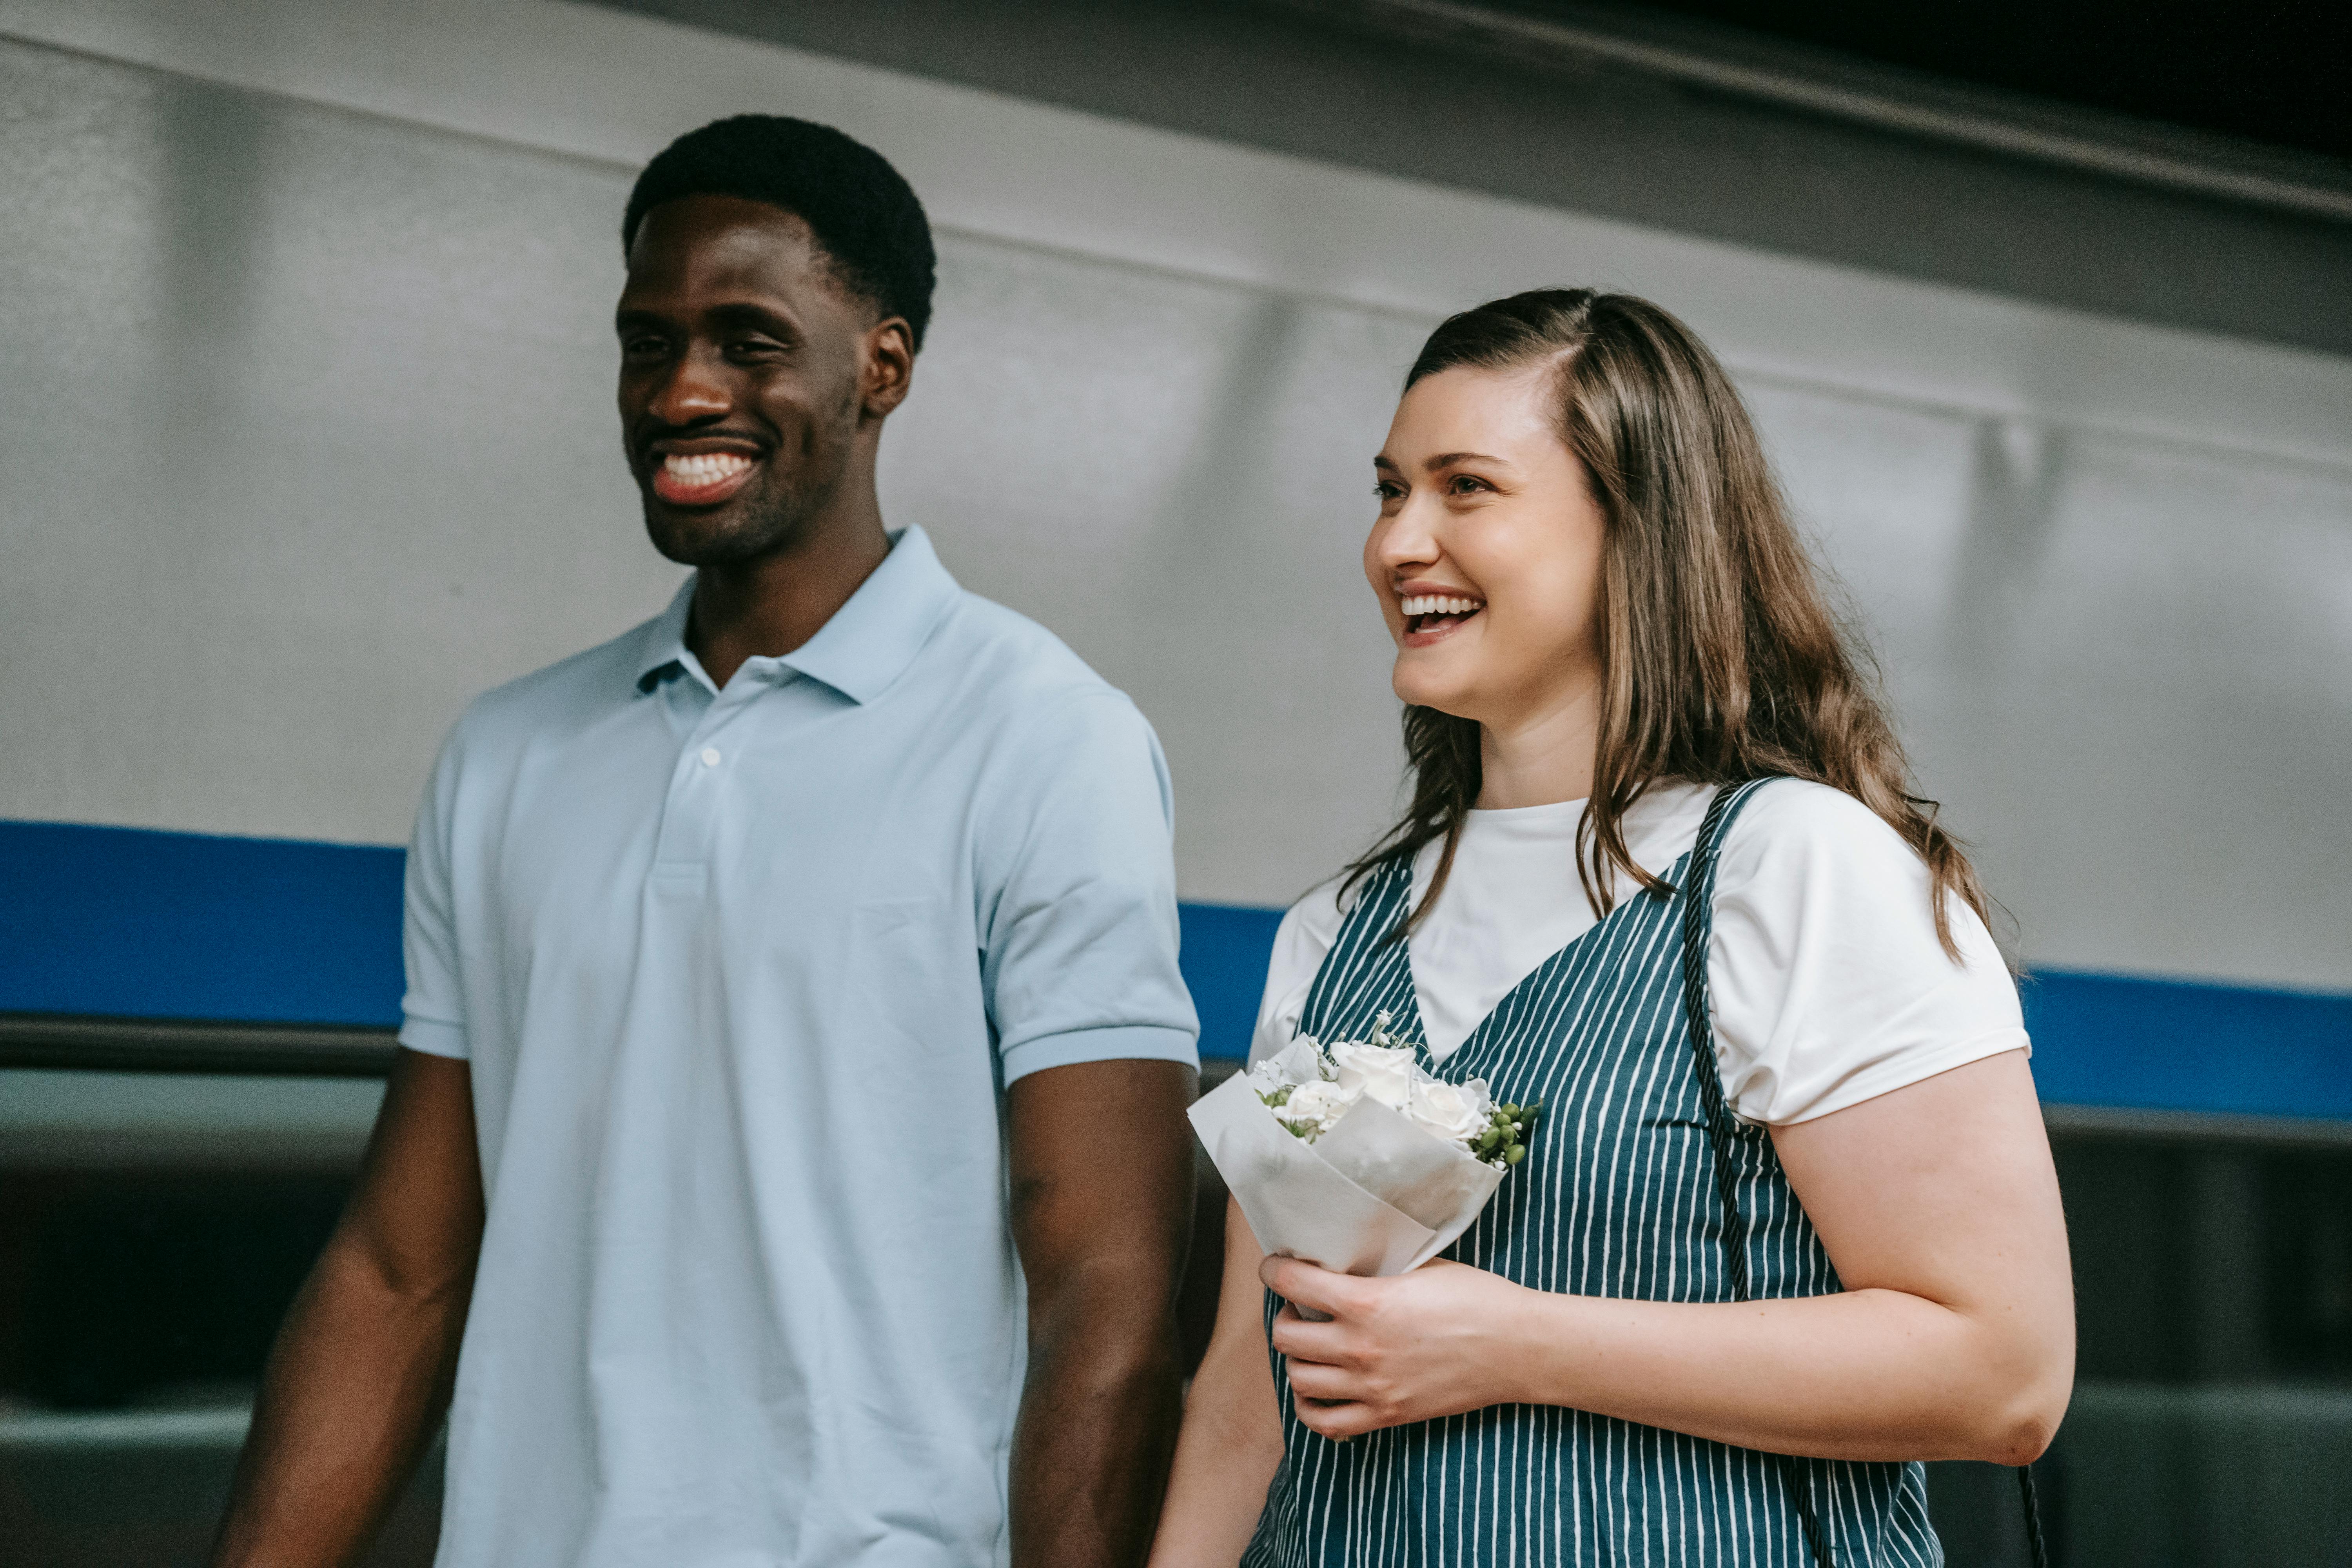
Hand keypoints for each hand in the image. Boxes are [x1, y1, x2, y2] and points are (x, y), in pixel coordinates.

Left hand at [1259, 1255, 1537, 1439]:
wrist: (1517, 1347)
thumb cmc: (1476, 1298)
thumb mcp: (1420, 1267)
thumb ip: (1375, 1269)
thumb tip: (1339, 1263)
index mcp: (1367, 1303)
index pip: (1292, 1285)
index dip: (1274, 1271)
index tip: (1275, 1267)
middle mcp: (1361, 1348)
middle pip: (1285, 1338)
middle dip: (1285, 1316)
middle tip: (1301, 1306)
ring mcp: (1372, 1387)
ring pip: (1299, 1380)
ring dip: (1296, 1359)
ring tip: (1311, 1344)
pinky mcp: (1388, 1415)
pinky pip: (1327, 1424)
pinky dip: (1312, 1407)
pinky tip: (1318, 1388)